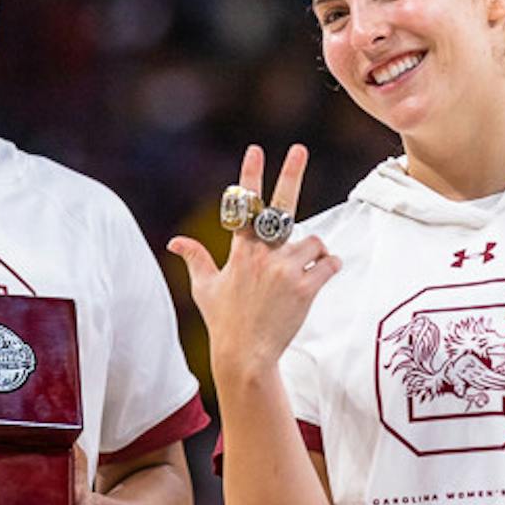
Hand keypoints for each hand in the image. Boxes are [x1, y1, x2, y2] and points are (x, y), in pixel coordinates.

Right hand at [167, 144, 340, 378]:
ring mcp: (285, 270)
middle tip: (300, 149)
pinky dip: (330, 266)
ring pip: (314, 241)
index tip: (256, 150)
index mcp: (240, 250)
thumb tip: (174, 241)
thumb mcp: (204, 287)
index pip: (244, 205)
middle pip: (281, 206)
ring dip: (315, 249)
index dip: (250, 175)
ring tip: (307, 265)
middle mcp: (263, 255)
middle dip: (290, 173)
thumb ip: (194, 258)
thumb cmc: (224, 321)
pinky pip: (329, 264)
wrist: (245, 355)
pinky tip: (325, 271)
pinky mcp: (305, 288)